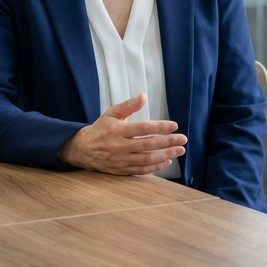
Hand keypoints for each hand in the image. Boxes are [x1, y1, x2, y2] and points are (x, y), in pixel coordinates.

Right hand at [58, 94, 186, 174]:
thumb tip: (144, 96)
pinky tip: (167, 161)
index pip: (143, 128)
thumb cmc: (101, 129)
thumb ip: (128, 105)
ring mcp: (121, 160)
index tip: (174, 126)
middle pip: (148, 145)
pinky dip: (155, 167)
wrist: (83, 149)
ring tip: (179, 150)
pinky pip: (141, 170)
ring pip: (146, 159)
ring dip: (165, 155)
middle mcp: (119, 146)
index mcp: (117, 130)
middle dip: (168, 142)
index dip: (160, 127)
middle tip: (183, 139)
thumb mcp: (111, 113)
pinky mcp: (121, 170)